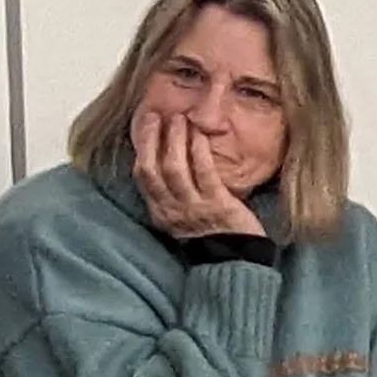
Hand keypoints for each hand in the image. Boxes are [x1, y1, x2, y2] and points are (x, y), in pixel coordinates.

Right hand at [131, 104, 265, 239]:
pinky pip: (204, 173)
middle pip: (152, 169)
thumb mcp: (181, 217)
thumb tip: (166, 162)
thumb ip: (171, 195)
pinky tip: (199, 135)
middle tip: (155, 115)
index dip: (141, 148)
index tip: (144, 125)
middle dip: (151, 140)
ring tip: (179, 119)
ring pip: (174, 169)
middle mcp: (172, 210)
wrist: (235, 261)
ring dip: (175, 140)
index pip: (142, 176)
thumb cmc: (212, 235)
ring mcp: (194, 208)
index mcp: (161, 212)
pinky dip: (199, 152)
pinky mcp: (218, 205)